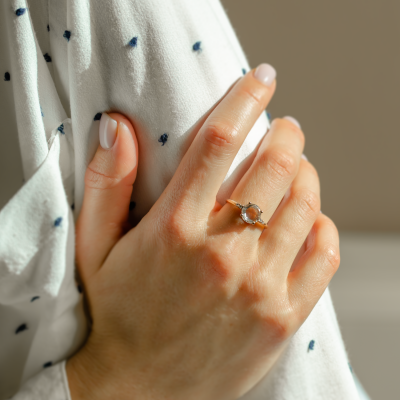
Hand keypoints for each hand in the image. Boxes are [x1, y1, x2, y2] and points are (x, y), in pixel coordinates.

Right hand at [66, 64, 339, 399]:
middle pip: (275, 166)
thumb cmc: (116, 316)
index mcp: (174, 230)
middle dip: (288, 134)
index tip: (262, 78)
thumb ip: (106, 185)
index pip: (219, 141)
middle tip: (287, 127)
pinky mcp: (282, 318)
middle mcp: (221, 254)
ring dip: (307, 174)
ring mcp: (259, 288)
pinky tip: (309, 219)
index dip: (245, 99)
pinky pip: (323, 254)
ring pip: (305, 205)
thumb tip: (118, 127)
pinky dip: (323, 225)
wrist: (137, 393)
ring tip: (298, 169)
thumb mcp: (94, 250)